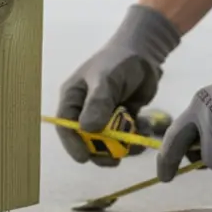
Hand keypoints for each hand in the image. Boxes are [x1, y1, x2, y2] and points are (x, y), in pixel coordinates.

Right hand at [56, 4, 180, 165]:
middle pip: (87, 139)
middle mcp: (86, 109)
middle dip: (101, 150)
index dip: (72, 145)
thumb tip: (87, 130)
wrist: (145, 51)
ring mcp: (105, 114)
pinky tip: (145, 127)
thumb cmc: (119, 61)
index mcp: (73, 98)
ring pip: (108, 140)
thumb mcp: (106, 80)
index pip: (65, 126)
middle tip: (115, 159)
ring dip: (122, 146)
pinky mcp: (123, 117)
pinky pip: (126, 135)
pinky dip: (135, 136)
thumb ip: (98, 104)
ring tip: (136, 144)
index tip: (84, 159)